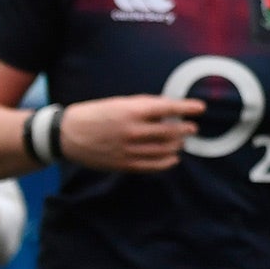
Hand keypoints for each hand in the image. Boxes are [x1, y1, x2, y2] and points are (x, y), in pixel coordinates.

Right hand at [57, 96, 202, 172]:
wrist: (68, 134)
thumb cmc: (97, 114)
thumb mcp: (120, 103)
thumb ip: (145, 107)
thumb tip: (170, 109)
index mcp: (131, 111)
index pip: (168, 108)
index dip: (187, 107)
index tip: (201, 108)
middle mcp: (132, 131)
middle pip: (170, 131)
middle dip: (185, 129)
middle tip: (192, 127)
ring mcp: (129, 149)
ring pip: (164, 150)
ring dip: (177, 145)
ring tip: (182, 141)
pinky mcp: (124, 164)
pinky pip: (153, 166)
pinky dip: (167, 162)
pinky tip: (173, 158)